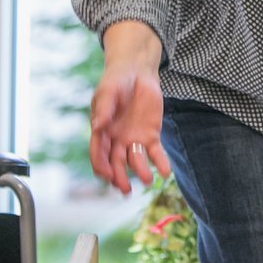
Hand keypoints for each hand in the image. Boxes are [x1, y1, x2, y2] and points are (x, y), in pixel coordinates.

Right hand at [89, 60, 170, 197]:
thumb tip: (97, 126)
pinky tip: (165, 172)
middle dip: (119, 177)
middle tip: (124, 189)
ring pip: (135, 161)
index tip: (107, 174)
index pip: (98, 154)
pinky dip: (160, 163)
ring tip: (147, 179)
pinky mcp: (150, 136)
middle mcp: (116, 140)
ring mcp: (133, 140)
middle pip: (116, 164)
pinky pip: (155, 153)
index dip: (101, 166)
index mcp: (101, 131)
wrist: (136, 72)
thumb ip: (103, 109)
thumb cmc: (116, 82)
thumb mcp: (107, 92)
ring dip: (140, 172)